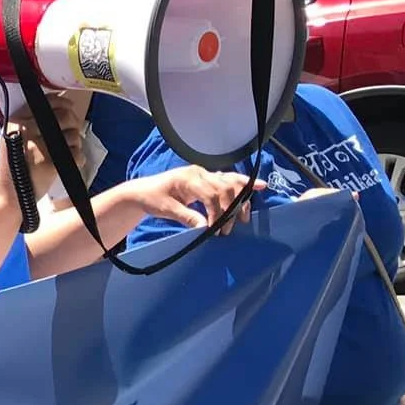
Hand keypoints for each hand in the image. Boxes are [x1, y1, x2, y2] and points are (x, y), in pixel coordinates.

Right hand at [0, 89, 89, 200]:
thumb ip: (32, 120)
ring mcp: (39, 147)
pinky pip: (76, 154)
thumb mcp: (14, 136)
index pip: (48, 101)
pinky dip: (77, 158)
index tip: (69, 108)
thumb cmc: (14, 164)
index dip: (64, 103)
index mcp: (19, 120)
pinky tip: (69, 162)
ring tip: (67, 151)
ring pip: (73, 135)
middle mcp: (28, 130)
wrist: (8, 192)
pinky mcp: (50, 164)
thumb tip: (62, 106)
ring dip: (75, 143)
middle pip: (65, 116)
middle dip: (74, 123)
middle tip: (72, 132)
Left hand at [127, 165, 262, 231]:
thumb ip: (185, 216)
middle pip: (224, 188)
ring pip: (230, 182)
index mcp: (188, 178)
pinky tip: (260, 186)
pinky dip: (243, 184)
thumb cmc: (152, 199)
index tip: (215, 229)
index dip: (217, 212)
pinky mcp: (208, 179)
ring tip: (244, 218)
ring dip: (240, 199)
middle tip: (226, 231)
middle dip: (230, 209)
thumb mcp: (165, 210)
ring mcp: (205, 174)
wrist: (144, 191)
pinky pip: (229, 179)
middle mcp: (199, 173)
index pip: (211, 194)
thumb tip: (203, 228)